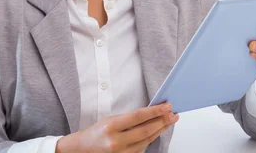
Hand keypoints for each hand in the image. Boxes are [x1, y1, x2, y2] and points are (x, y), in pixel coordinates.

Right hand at [55, 103, 177, 152]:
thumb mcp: (110, 119)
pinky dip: (151, 138)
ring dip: (160, 130)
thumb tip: (151, 113)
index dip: (155, 111)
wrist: (81, 150)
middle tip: (173, 114)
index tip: (167, 106)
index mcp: (111, 127)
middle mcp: (116, 142)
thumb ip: (129, 118)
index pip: (138, 116)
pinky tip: (158, 131)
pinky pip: (142, 148)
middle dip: (162, 121)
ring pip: (147, 140)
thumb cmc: (96, 133)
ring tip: (169, 121)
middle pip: (146, 130)